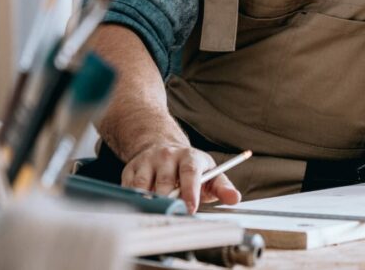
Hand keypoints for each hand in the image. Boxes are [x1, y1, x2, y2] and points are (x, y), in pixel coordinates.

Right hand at [121, 142, 240, 213]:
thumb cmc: (192, 168)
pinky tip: (140, 207)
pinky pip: (129, 188)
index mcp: (190, 156)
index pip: (190, 172)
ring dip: (149, 202)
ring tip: (155, 214)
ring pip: (144, 186)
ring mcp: (148, 161)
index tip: (190, 209)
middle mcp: (168, 156)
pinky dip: (134, 200)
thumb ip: (223, 187)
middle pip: (165, 182)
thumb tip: (234, 198)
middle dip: (168, 202)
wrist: (164, 148)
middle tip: (172, 217)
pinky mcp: (131, 168)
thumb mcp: (211, 174)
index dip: (190, 191)